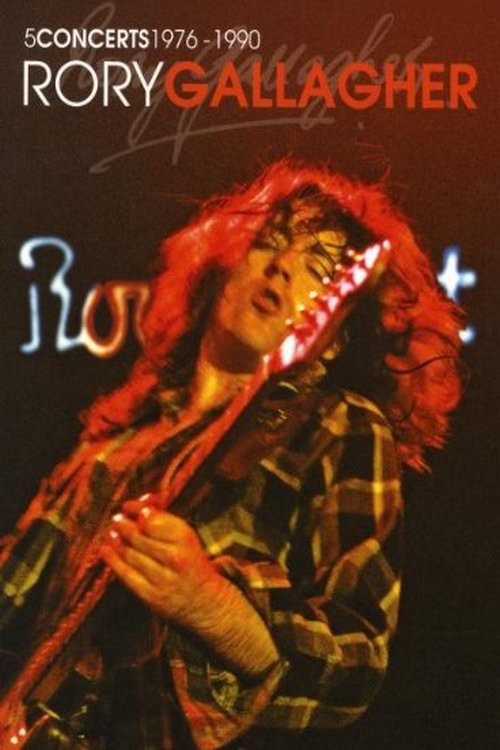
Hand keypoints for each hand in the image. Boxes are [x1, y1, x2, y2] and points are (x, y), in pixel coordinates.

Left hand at [101, 498, 221, 629]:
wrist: (206, 602)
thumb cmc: (192, 564)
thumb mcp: (187, 538)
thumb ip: (165, 520)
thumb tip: (141, 504)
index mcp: (185, 538)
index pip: (151, 519)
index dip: (136, 510)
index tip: (129, 507)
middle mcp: (173, 556)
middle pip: (139, 535)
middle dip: (123, 525)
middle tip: (116, 519)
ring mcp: (161, 578)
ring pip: (130, 554)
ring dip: (116, 541)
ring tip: (112, 532)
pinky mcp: (150, 596)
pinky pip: (126, 574)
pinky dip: (112, 560)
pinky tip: (105, 549)